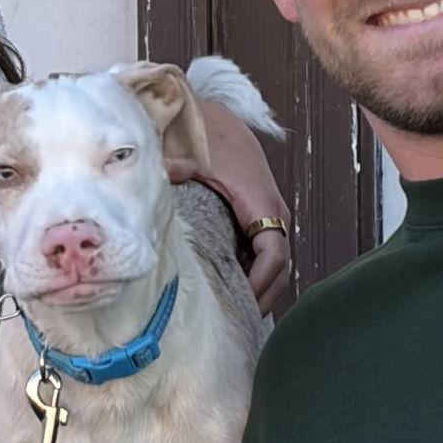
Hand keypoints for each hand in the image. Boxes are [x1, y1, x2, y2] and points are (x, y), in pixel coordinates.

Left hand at [175, 100, 292, 314]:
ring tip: (234, 315)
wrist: (218, 118)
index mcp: (263, 204)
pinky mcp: (260, 218)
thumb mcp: (192, 154)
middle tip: (238, 324)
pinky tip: (230, 290)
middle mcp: (274, 213)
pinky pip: (264, 254)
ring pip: (275, 265)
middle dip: (263, 297)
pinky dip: (253, 274)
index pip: (275, 257)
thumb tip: (162, 175)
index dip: (260, 285)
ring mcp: (269, 217)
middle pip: (280, 270)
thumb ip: (177, 169)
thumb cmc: (209, 137)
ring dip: (258, 289)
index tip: (241, 303)